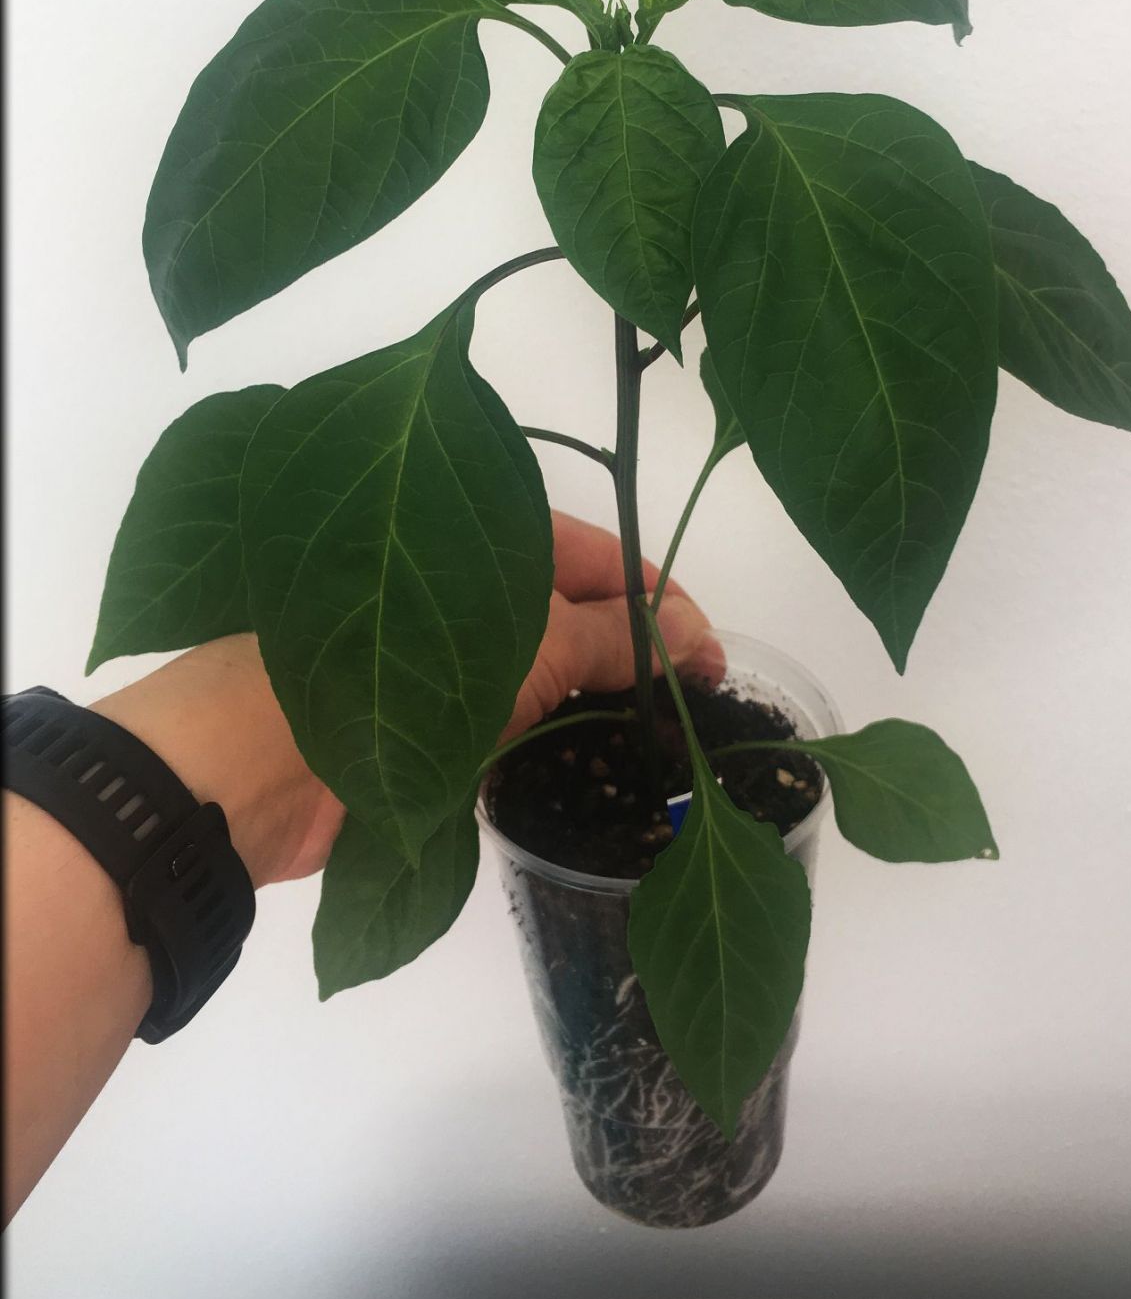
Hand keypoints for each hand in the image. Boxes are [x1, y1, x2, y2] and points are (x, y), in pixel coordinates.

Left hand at [91, 512, 721, 886]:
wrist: (244, 764)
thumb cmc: (387, 669)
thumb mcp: (520, 641)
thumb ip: (610, 635)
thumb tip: (689, 632)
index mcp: (482, 530)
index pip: (602, 557)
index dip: (664, 604)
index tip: (718, 664)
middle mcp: (461, 583)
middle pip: (575, 612)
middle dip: (638, 652)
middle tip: (696, 709)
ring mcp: (440, 656)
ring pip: (543, 670)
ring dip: (597, 700)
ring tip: (657, 743)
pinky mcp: (420, 724)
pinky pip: (505, 722)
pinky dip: (549, 738)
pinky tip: (587, 768)